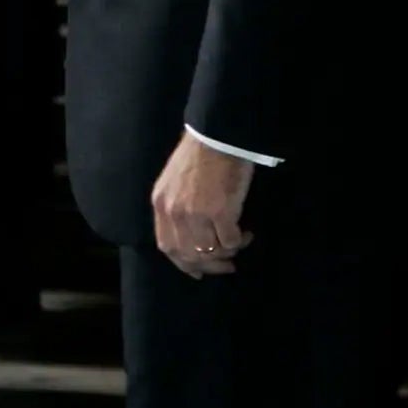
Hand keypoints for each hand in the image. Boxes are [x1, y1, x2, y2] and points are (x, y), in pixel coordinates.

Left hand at [150, 132, 255, 279]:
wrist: (218, 136)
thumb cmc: (200, 154)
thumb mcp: (174, 181)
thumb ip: (176, 207)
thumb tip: (191, 235)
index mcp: (161, 204)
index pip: (167, 246)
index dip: (183, 263)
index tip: (198, 271)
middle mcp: (174, 213)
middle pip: (189, 255)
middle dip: (210, 265)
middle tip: (228, 266)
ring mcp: (196, 214)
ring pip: (210, 251)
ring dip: (227, 252)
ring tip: (240, 242)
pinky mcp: (220, 212)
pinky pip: (229, 241)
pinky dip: (239, 241)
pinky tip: (246, 233)